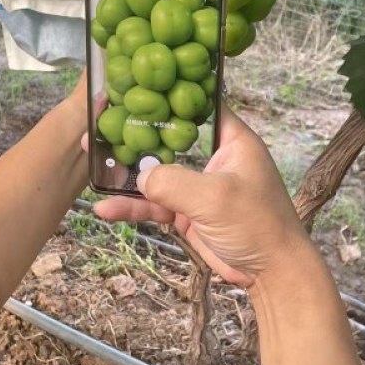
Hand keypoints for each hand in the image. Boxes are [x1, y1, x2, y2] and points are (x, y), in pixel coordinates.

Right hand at [92, 104, 315, 290]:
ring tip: (93, 169)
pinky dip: (133, 207)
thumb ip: (173, 182)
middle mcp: (214, 159)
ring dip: (127, 176)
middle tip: (101, 129)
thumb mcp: (214, 197)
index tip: (136, 90)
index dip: (171, 97)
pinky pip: (155, 205)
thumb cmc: (257, 225)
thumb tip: (141, 176)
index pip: (200, 106)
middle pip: (169, 140)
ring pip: (157, 176)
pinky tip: (106, 209)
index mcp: (232, 140)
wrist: (271, 273)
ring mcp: (199, 188)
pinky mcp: (188, 214)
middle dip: (136, 138)